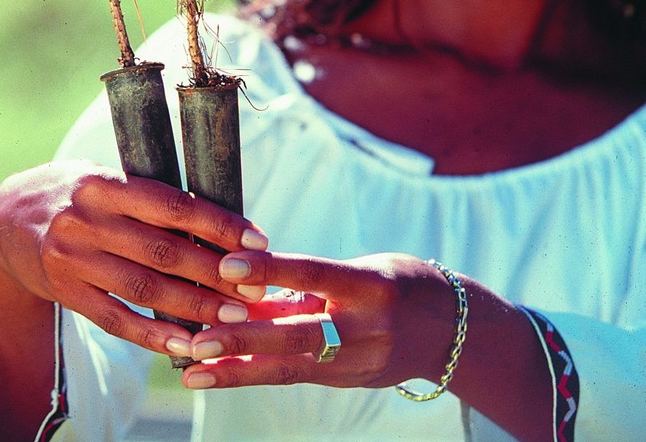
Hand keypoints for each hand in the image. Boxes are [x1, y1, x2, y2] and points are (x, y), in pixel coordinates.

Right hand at [0, 160, 268, 356]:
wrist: (7, 218)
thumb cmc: (77, 193)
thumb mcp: (107, 179)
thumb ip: (151, 199)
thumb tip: (220, 224)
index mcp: (105, 184)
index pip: (172, 205)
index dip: (218, 224)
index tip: (257, 239)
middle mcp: (87, 221)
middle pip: (162, 251)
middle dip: (214, 273)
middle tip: (254, 289)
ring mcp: (73, 260)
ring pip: (143, 289)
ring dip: (193, 307)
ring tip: (233, 317)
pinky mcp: (65, 292)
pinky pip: (114, 319)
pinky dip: (152, 334)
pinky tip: (185, 342)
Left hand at [175, 250, 456, 388]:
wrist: (452, 330)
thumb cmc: (397, 282)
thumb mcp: (361, 270)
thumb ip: (309, 282)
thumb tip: (248, 283)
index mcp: (369, 285)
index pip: (313, 274)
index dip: (271, 269)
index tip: (227, 265)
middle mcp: (364, 328)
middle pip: (296, 335)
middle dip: (243, 338)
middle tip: (197, 340)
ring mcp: (357, 362)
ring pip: (289, 367)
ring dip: (237, 370)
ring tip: (193, 369)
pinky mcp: (347, 382)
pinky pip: (293, 377)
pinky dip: (254, 375)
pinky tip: (218, 376)